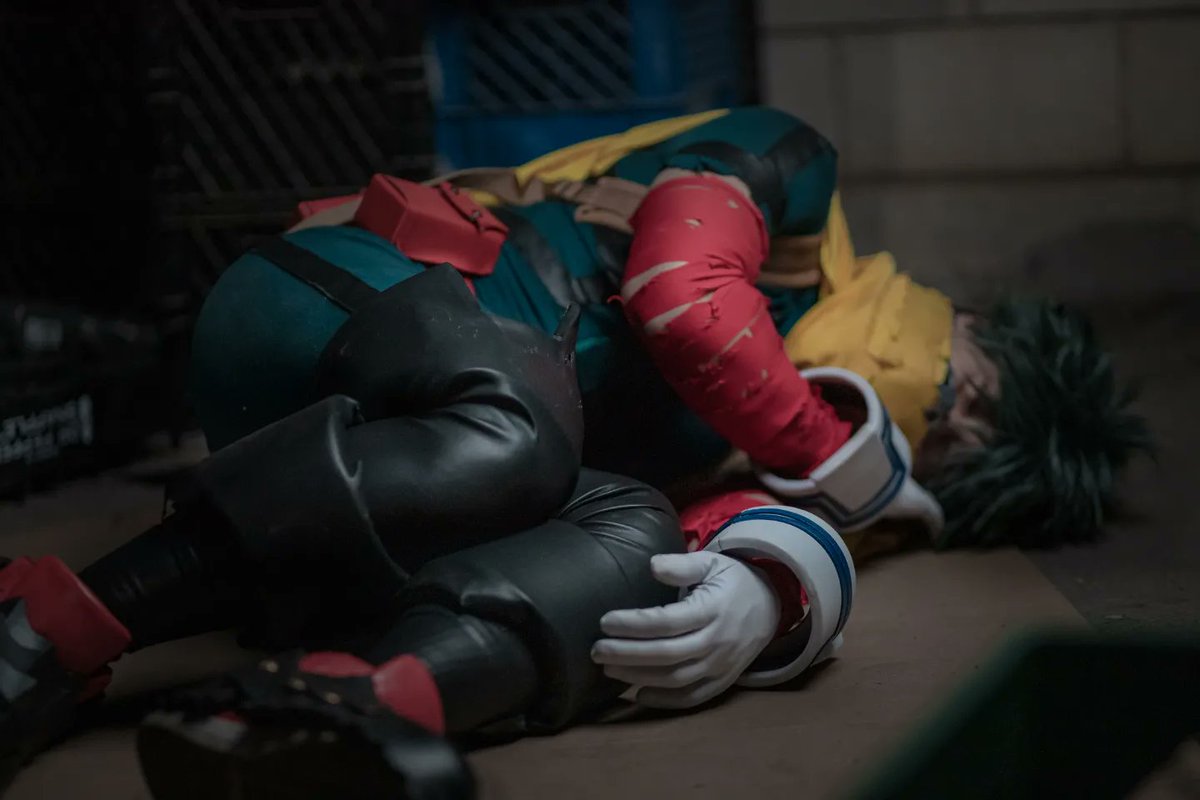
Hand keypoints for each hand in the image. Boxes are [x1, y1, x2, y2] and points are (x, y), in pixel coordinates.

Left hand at [591, 551, 779, 708]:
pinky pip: (693, 697)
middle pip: (667, 654)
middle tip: (597, 650)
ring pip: (676, 679)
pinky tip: (638, 695)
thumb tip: (653, 565)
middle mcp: (717, 641)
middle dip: (627, 654)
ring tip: (608, 669)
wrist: (771, 605)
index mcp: (712, 609)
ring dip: (639, 677)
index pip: (667, 622)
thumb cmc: (732, 580)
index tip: (604, 622)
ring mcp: (721, 664)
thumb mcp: (712, 562)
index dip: (634, 624)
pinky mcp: (723, 680)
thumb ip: (683, 564)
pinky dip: (665, 701)